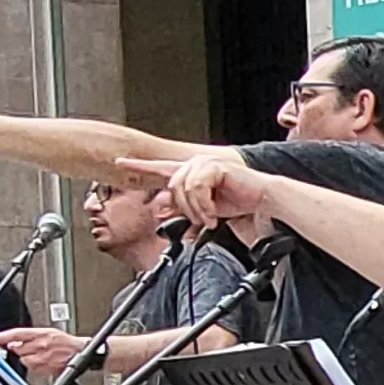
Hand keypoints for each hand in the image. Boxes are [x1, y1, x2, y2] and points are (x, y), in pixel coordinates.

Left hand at [0, 326, 85, 379]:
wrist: (81, 352)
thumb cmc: (66, 342)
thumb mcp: (48, 332)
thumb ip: (30, 336)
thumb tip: (13, 342)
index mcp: (41, 333)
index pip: (17, 333)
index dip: (3, 336)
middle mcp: (41, 345)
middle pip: (18, 348)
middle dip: (17, 349)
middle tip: (21, 348)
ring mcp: (43, 357)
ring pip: (24, 360)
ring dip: (26, 358)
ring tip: (36, 355)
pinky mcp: (46, 368)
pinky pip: (32, 368)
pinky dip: (33, 365)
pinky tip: (41, 361)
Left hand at [119, 148, 267, 232]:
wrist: (263, 204)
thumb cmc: (239, 205)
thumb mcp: (203, 211)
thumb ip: (180, 208)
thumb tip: (159, 209)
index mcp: (191, 174)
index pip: (160, 168)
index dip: (139, 166)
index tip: (120, 162)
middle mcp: (195, 165)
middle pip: (170, 186)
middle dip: (183, 209)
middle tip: (201, 221)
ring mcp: (205, 163)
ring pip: (182, 189)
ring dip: (196, 210)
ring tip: (210, 219)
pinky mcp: (215, 166)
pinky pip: (196, 188)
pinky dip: (204, 206)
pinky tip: (215, 213)